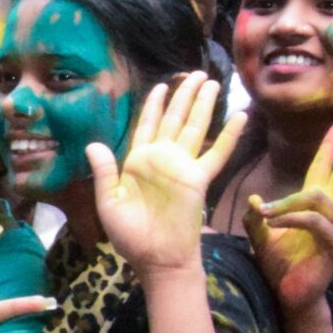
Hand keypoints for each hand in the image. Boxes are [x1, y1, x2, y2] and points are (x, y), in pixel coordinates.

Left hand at [90, 76, 244, 278]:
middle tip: (195, 73)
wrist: (156, 258)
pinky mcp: (199, 179)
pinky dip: (229, 135)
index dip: (155, 105)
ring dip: (203, 105)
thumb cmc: (130, 236)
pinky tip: (239, 115)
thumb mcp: (109, 203)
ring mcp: (182, 167)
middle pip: (175, 119)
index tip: (162, 85)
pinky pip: (217, 153)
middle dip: (184, 95)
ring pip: (196, 128)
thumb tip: (93, 144)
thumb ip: (104, 172)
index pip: (148, 125)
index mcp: (138, 162)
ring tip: (212, 82)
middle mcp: (162, 159)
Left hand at [243, 119, 332, 312]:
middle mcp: (332, 214)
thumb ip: (256, 218)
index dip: (332, 147)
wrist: (289, 298)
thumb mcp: (261, 238)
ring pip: (319, 197)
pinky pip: (315, 222)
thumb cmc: (278, 267)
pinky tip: (274, 222)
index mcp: (316, 208)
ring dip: (290, 201)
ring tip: (267, 213)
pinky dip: (292, 218)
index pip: (327, 170)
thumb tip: (254, 199)